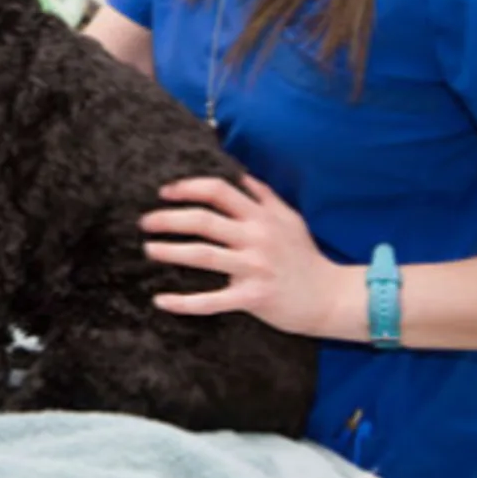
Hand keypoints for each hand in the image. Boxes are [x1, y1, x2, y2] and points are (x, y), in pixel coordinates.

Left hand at [140, 175, 358, 337]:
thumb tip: (242, 174)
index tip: (165, 192)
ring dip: (170, 251)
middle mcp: (256, 238)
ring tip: (148, 249)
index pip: (218, 191)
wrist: (332, 297)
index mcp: (261, 217)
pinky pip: (212, 301)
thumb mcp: (290, 219)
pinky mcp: (253, 297)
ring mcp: (254, 268)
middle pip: (203, 220)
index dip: (187, 188)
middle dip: (168, 218)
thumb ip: (265, 196)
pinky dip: (184, 302)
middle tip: (144, 222)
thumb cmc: (307, 257)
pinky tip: (160, 300)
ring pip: (202, 256)